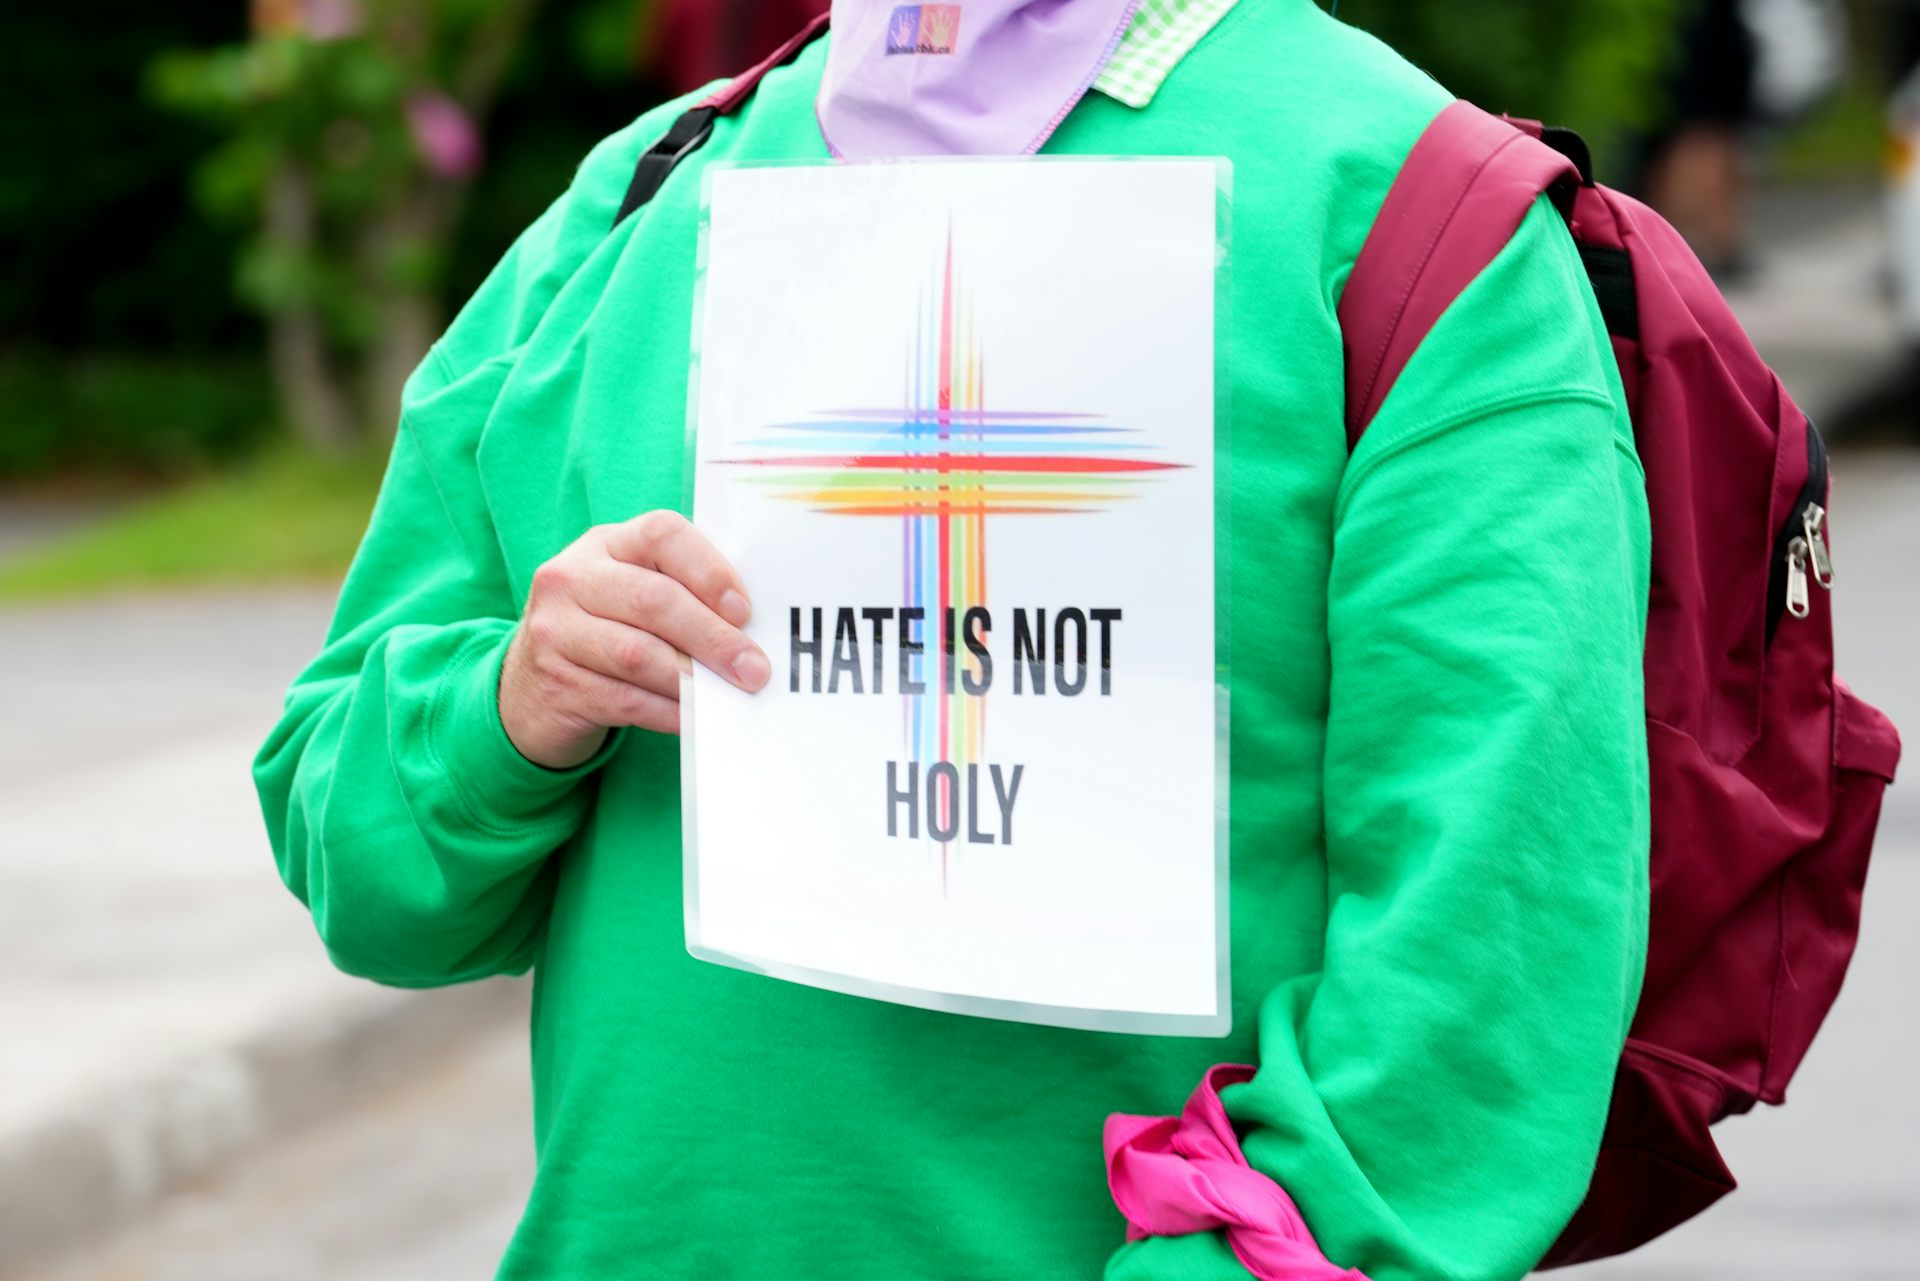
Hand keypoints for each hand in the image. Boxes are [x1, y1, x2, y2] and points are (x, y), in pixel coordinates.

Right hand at [499, 510, 770, 767]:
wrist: (527, 691)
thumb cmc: (604, 634)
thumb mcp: (630, 595)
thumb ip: (680, 592)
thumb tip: (751, 626)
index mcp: (604, 544)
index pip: (662, 534)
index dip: (709, 571)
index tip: (744, 611)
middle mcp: (571, 578)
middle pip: (655, 600)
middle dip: (714, 637)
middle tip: (754, 668)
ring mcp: (555, 630)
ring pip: (639, 654)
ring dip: (694, 679)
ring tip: (730, 694)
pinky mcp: (555, 682)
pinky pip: (627, 700)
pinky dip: (669, 711)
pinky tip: (695, 719)